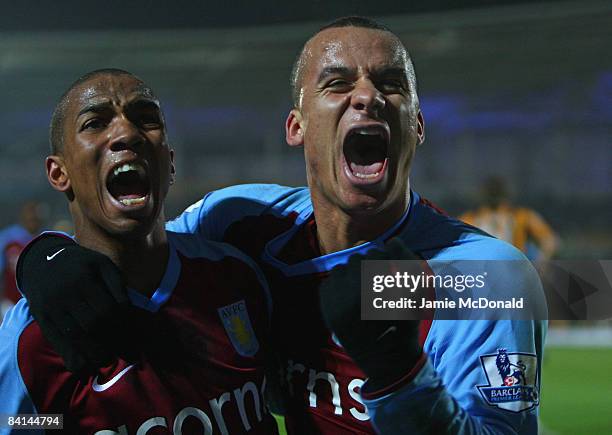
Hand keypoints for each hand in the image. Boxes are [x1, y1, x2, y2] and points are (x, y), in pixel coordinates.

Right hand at [16, 233, 129, 372]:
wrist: (42, 260)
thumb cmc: (82, 265)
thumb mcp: (103, 265)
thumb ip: (118, 285)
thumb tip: (130, 313)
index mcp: (84, 278)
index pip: (108, 309)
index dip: (123, 325)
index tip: (134, 337)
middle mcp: (65, 294)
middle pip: (93, 324)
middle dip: (112, 341)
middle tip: (127, 353)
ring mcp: (51, 307)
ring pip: (75, 336)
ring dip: (94, 353)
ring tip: (108, 360)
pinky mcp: (41, 318)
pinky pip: (56, 341)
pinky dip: (71, 356)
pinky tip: (84, 365)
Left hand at [319, 238, 423, 391]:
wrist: (385, 360)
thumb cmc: (404, 323)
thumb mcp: (415, 293)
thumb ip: (406, 261)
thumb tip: (392, 240)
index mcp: (374, 290)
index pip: (375, 256)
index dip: (385, 260)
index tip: (391, 273)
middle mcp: (350, 296)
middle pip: (356, 260)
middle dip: (368, 267)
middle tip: (378, 283)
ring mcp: (334, 304)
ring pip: (340, 270)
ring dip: (352, 275)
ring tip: (363, 290)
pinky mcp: (326, 311)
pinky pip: (328, 284)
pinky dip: (338, 286)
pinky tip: (350, 297)